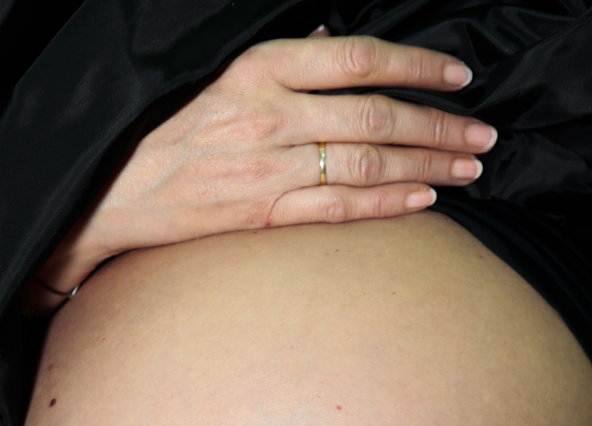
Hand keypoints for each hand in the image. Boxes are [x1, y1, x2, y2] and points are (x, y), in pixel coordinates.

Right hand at [24, 32, 497, 312]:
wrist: (108, 195)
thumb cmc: (162, 131)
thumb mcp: (213, 76)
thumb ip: (278, 64)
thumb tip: (330, 44)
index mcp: (256, 71)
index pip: (356, 60)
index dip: (416, 67)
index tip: (458, 77)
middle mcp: (268, 118)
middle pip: (375, 117)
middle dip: (439, 126)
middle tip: (483, 134)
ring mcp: (268, 171)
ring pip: (367, 165)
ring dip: (427, 166)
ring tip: (469, 167)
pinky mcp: (263, 216)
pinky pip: (340, 210)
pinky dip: (388, 204)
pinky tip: (425, 200)